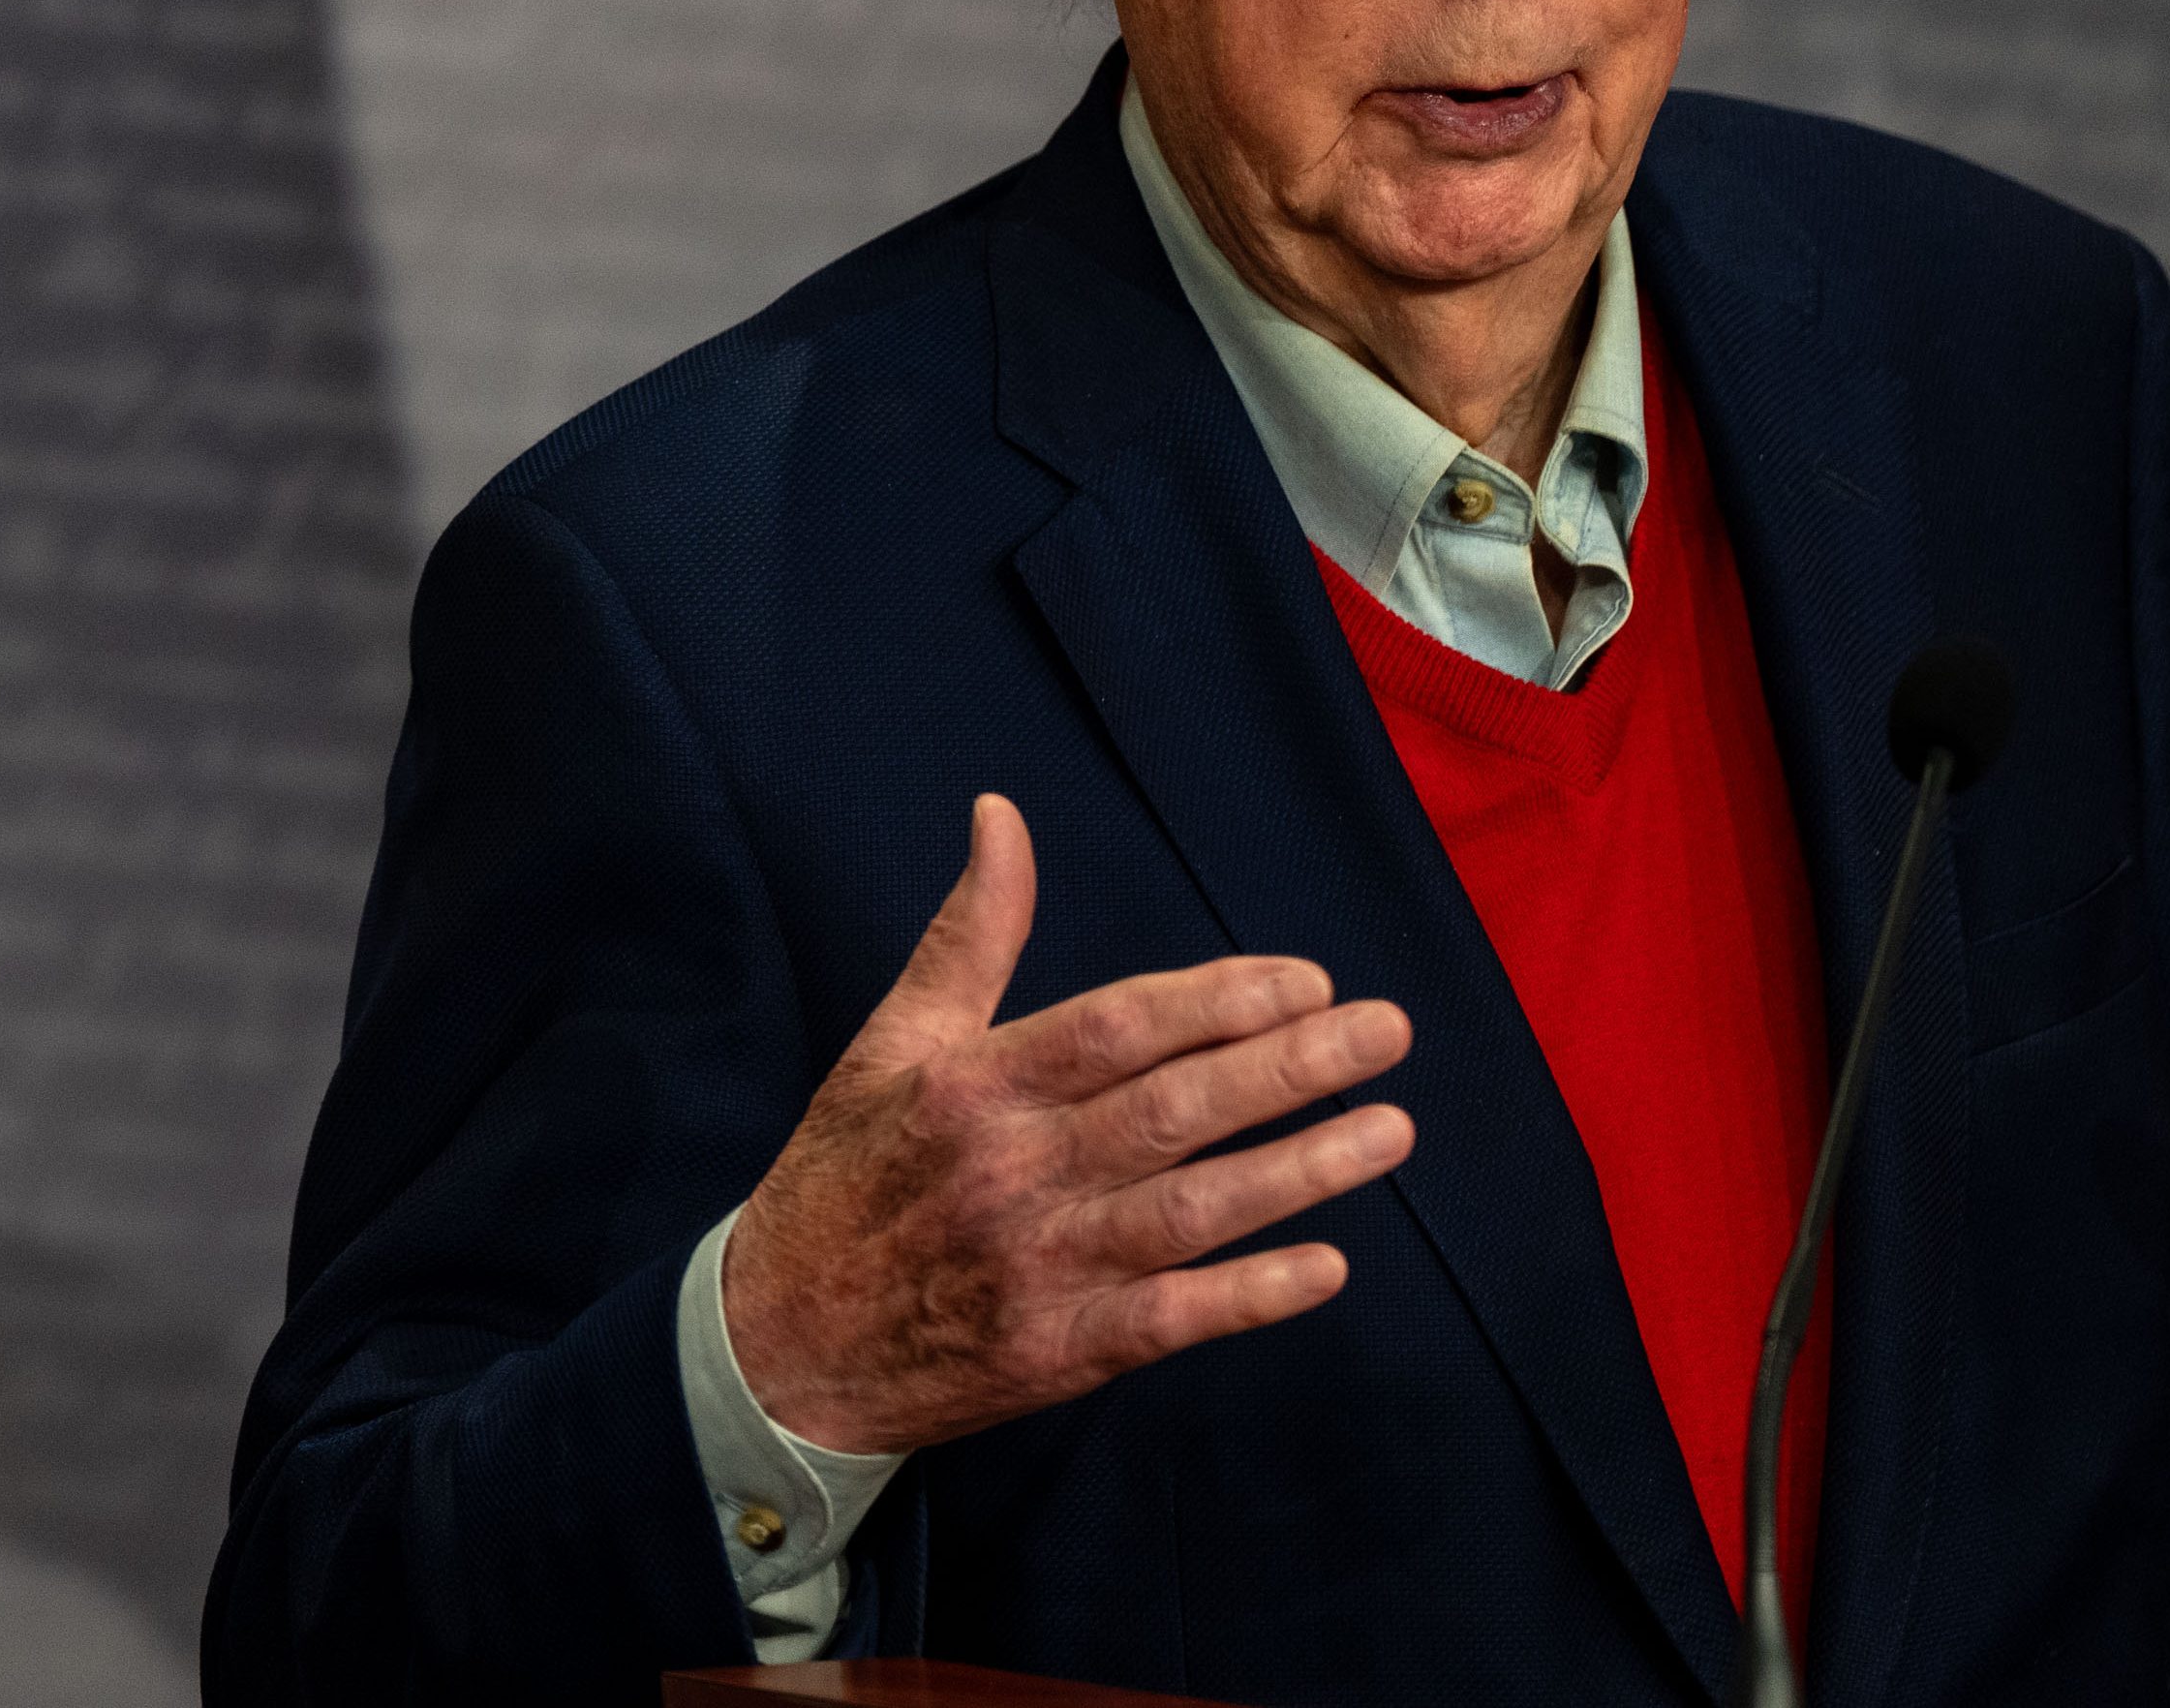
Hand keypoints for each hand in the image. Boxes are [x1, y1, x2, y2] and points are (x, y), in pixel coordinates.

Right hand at [719, 792, 1416, 1456]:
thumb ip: (968, 935)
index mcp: (972, 1086)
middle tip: (1387, 1033)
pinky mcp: (1055, 1352)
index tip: (1308, 980)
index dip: (1218, 1001)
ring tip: (1390, 1132)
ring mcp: (1038, 1267)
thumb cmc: (844, 1176)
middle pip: (1173, 1112)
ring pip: (1189, 1212)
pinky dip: (1250, 1296)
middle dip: (1290, 1068)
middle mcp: (1010, 1170)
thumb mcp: (890, 1042)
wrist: (778, 1343)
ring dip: (1299, 1171)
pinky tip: (1327, 1267)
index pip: (1118, 1028)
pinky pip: (1171, 1319)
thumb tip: (1001, 816)